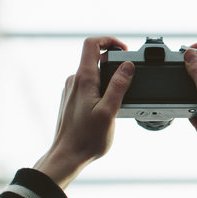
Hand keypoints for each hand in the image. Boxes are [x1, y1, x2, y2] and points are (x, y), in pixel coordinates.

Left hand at [34, 37, 134, 188]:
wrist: (67, 156)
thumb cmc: (86, 139)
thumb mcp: (109, 111)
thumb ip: (118, 86)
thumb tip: (128, 66)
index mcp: (83, 79)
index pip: (91, 45)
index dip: (109, 41)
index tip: (124, 50)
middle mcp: (74, 81)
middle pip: (95, 58)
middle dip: (115, 64)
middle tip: (129, 79)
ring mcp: (72, 90)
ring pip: (94, 73)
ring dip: (109, 79)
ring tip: (120, 98)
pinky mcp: (72, 99)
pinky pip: (90, 85)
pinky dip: (102, 89)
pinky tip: (109, 107)